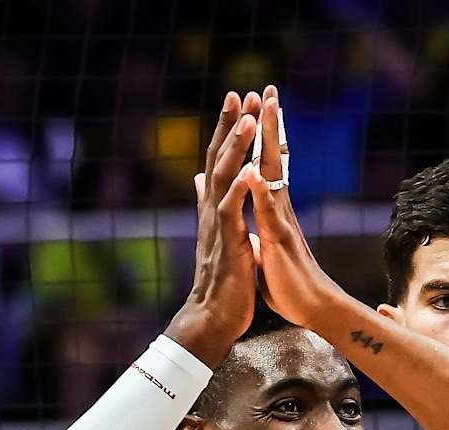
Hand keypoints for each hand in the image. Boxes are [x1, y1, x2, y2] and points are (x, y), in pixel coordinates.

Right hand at [164, 90, 261, 367]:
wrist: (213, 316)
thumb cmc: (221, 280)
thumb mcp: (217, 236)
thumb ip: (209, 205)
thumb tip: (200, 181)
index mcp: (216, 210)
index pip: (219, 162)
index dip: (227, 131)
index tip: (237, 101)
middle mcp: (214, 213)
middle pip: (218, 160)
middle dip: (229, 126)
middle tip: (239, 94)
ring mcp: (220, 227)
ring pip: (224, 179)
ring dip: (236, 148)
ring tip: (248, 120)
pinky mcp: (229, 245)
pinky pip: (232, 212)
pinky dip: (240, 189)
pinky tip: (248, 170)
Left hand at [245, 86, 344, 328]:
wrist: (310, 308)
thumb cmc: (287, 281)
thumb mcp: (264, 247)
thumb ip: (258, 226)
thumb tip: (249, 216)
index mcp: (273, 210)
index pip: (267, 164)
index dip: (262, 136)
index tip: (258, 106)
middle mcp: (280, 208)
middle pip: (275, 157)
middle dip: (270, 123)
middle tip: (268, 88)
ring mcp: (282, 221)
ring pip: (275, 175)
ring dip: (271, 142)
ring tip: (267, 111)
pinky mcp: (280, 241)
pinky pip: (270, 213)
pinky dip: (262, 191)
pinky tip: (255, 171)